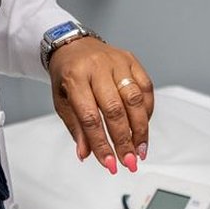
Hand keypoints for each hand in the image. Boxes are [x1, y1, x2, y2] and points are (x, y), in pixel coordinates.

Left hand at [48, 37, 153, 173]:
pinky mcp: (132, 61)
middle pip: (115, 110)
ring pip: (135, 100)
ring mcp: (117, 62)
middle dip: (124, 141)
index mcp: (75, 77)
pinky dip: (147, 112)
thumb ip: (76, 129)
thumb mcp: (62, 102)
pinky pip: (146, 89)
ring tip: (140, 150)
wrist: (74, 45)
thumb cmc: (68, 74)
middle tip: (129, 162)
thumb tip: (86, 154)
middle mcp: (98, 67)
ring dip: (140, 130)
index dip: (101, 144)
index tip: (109, 163)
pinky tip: (144, 128)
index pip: (90, 117)